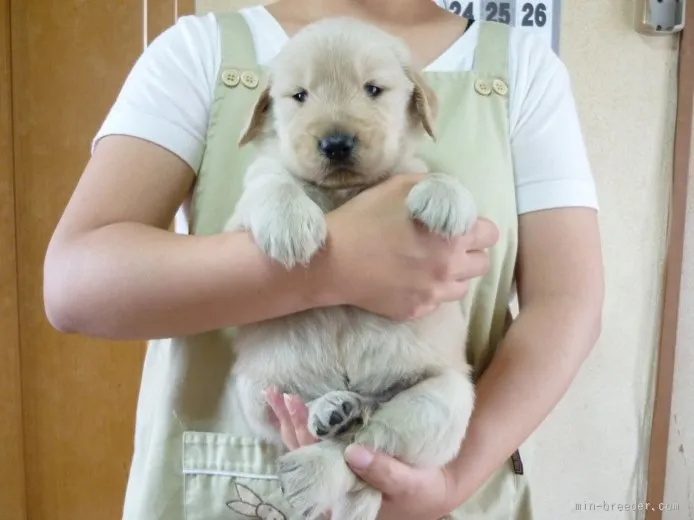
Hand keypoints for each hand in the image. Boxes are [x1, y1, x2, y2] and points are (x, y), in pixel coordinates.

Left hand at [265, 389, 460, 519]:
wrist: (432, 489)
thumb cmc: (422, 489)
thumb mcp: (408, 483)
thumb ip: (383, 471)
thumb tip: (353, 452)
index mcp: (341, 497)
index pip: (313, 465)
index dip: (302, 433)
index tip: (295, 404)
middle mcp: (332, 485)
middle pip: (302, 452)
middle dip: (289, 421)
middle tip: (277, 391)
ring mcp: (334, 470)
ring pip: (303, 445)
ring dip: (288, 420)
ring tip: (274, 393)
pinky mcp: (340, 456)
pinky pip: (317, 438)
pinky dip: (303, 419)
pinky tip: (291, 403)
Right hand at [319, 173, 498, 320]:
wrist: (332, 260)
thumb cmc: (365, 218)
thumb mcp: (401, 186)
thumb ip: (436, 188)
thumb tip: (451, 195)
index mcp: (453, 234)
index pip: (490, 234)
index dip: (476, 227)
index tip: (460, 225)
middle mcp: (450, 267)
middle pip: (482, 264)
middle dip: (469, 252)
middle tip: (446, 245)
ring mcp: (433, 294)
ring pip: (462, 288)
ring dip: (453, 275)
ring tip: (430, 264)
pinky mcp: (415, 311)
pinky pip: (435, 303)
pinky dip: (429, 291)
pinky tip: (409, 280)